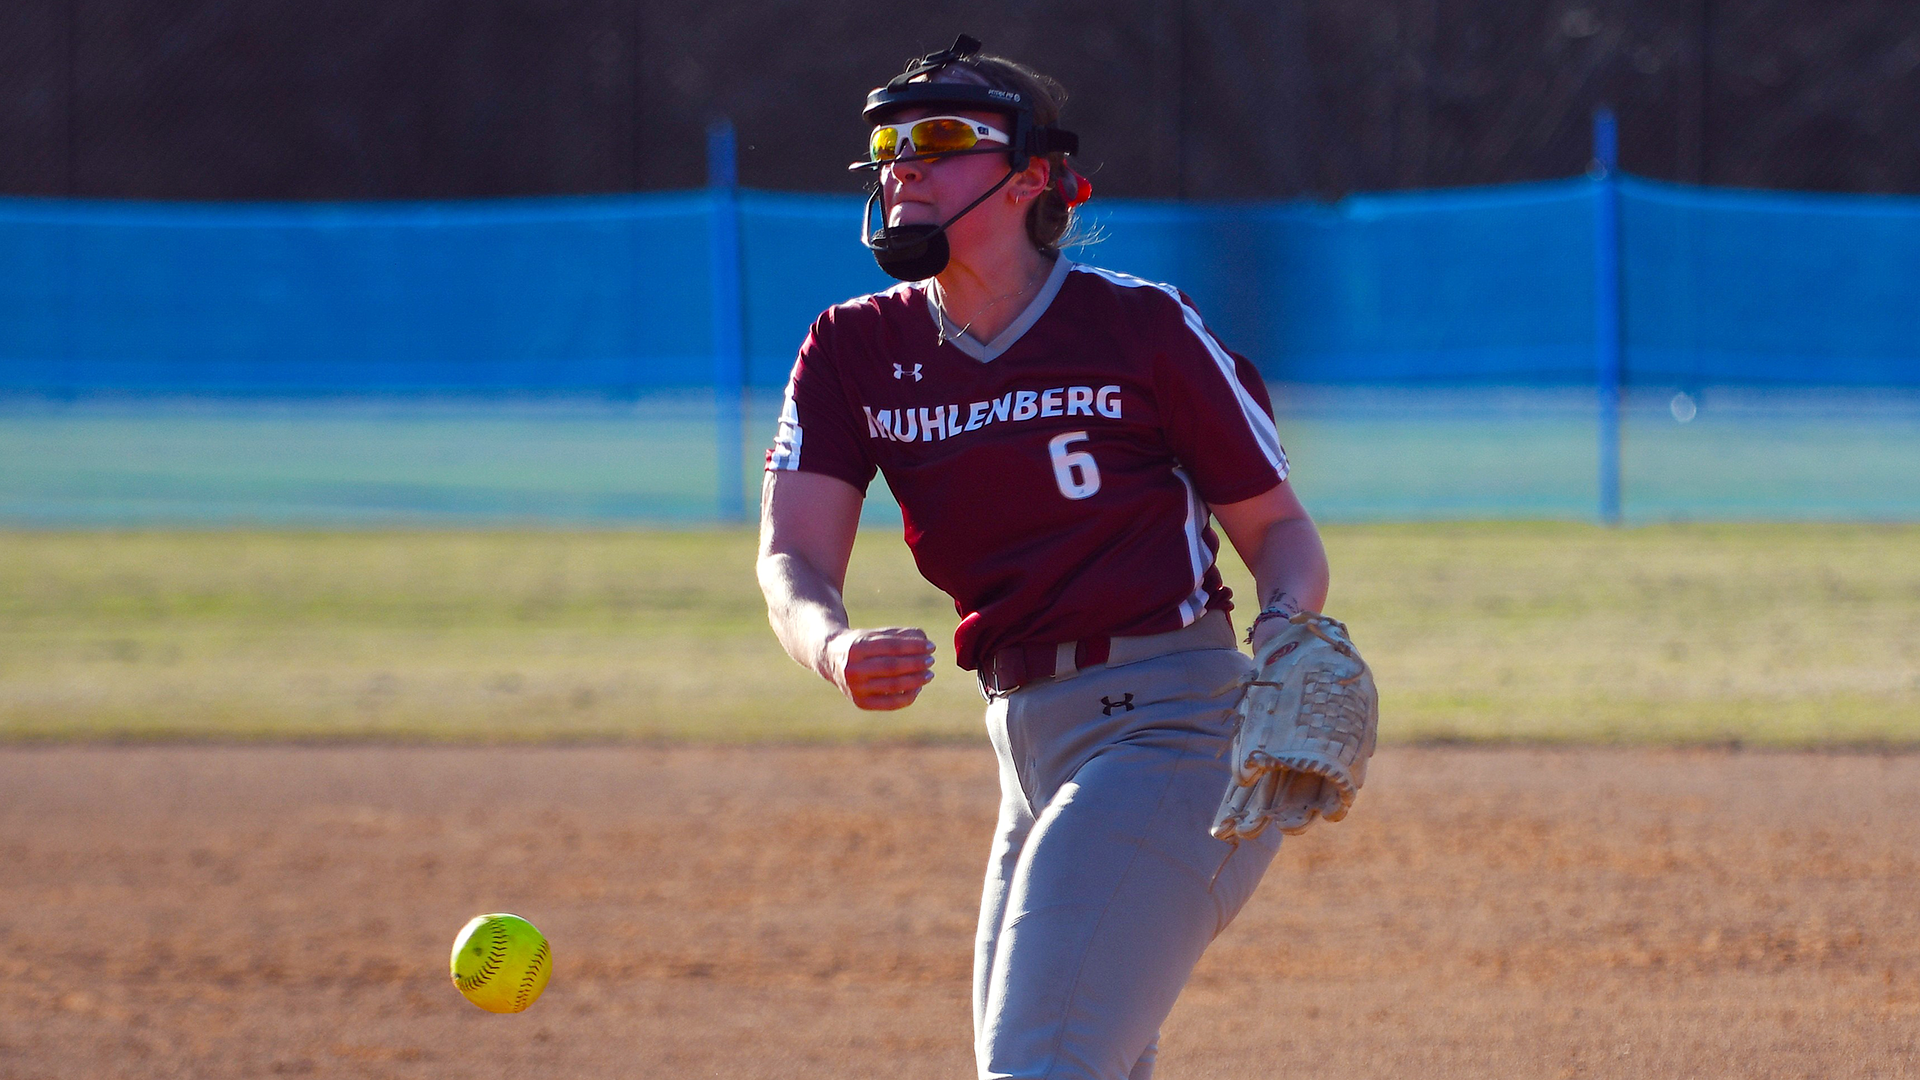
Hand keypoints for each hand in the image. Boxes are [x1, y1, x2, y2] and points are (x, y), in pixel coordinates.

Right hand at [821, 627, 935, 710]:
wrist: (829, 658)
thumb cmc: (859, 643)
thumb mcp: (874, 634)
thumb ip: (899, 635)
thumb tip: (925, 640)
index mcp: (856, 647)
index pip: (892, 647)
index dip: (914, 647)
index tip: (931, 646)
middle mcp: (853, 669)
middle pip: (892, 667)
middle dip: (916, 663)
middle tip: (931, 660)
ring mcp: (855, 688)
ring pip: (893, 686)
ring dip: (916, 680)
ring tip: (929, 674)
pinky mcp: (860, 702)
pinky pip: (890, 703)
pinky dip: (908, 697)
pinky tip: (918, 688)